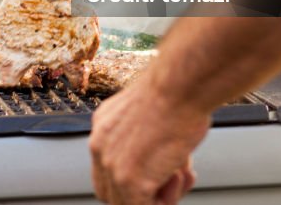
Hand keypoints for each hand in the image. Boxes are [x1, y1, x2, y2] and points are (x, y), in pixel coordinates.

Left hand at [90, 72, 207, 203]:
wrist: (180, 87)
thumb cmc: (177, 92)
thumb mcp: (151, 112)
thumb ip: (145, 137)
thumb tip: (166, 162)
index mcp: (103, 125)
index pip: (105, 168)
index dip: (131, 178)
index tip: (157, 174)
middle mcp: (99, 145)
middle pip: (109, 191)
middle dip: (141, 194)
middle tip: (171, 180)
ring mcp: (112, 165)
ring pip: (128, 202)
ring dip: (160, 196)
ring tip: (180, 172)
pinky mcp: (129, 181)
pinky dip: (168, 199)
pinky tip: (180, 175)